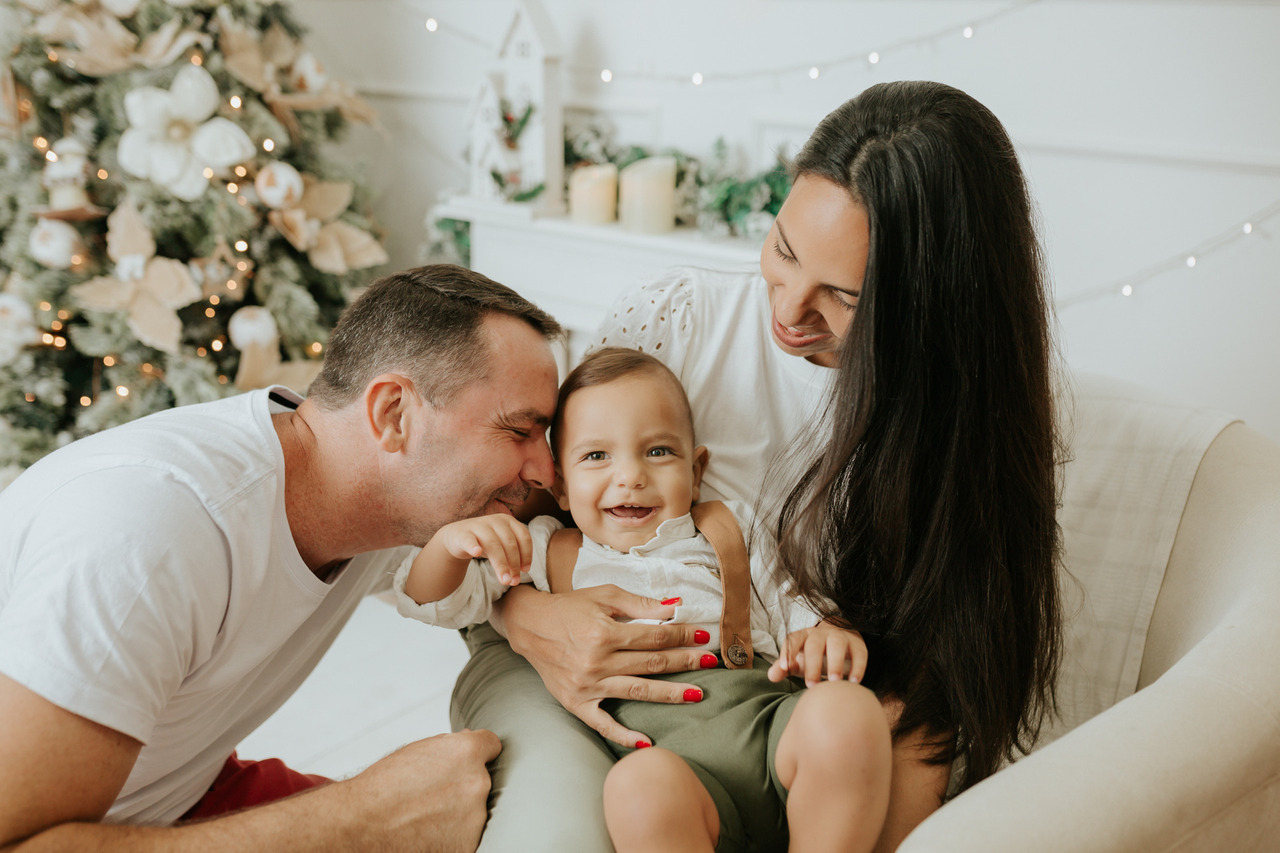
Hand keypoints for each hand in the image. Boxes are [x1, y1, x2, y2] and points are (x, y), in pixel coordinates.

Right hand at [341, 729, 500, 852]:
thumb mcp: (417, 751)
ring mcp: (474, 817)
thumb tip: (471, 743)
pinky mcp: (467, 845)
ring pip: (475, 810)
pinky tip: (426, 831)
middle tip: (432, 793)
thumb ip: (451, 747)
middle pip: (481, 779)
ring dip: (458, 812)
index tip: (469, 760)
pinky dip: (452, 834)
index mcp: (466, 753)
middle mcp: (476, 783)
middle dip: (463, 784)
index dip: (479, 752)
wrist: (361, 825)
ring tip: (423, 815)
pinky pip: (467, 834)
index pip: (492, 745)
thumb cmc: (382, 788)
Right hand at [435, 514, 532, 584]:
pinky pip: (469, 540)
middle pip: (509, 543)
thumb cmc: (485, 543)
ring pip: (492, 544)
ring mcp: (478, 526)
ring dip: (500, 564)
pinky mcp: (463, 534)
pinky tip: (477, 553)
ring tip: (504, 580)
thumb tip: (516, 579)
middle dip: (513, 564)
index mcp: (508, 521)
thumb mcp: (502, 547)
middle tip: (513, 582)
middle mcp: (495, 521)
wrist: (457, 537)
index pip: (523, 537)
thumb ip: (512, 559)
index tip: (525, 570)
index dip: (526, 555)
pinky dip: (473, 546)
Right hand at [494, 584, 714, 748]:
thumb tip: (675, 606)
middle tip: (712, 662)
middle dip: (686, 662)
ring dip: (671, 694)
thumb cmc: (569, 608)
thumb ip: (639, 603)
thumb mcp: (603, 596)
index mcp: (604, 632)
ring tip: (698, 694)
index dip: (683, 634)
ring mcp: (587, 685)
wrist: (529, 626)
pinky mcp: (576, 703)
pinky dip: (623, 736)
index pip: (655, 636)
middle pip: (652, 664)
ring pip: (638, 692)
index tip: (704, 635)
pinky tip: (646, 743)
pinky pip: (602, 724)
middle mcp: (597, 661)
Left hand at [768, 622, 867, 686]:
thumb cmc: (814, 654)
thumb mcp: (798, 660)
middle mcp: (821, 633)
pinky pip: (859, 653)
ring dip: (836, 663)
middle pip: (814, 644)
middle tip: (812, 686)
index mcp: (803, 636)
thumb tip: (772, 676)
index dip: (788, 652)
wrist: (840, 640)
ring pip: (837, 644)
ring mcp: (840, 636)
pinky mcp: (857, 644)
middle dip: (813, 664)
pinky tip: (854, 683)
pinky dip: (858, 667)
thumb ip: (784, 667)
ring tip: (835, 682)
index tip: (786, 668)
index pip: (793, 639)